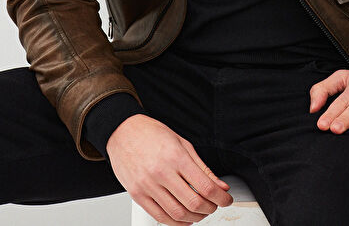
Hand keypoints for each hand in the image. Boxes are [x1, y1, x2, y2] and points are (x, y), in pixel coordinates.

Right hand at [106, 114, 233, 223]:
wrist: (122, 131)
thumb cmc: (151, 134)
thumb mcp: (182, 143)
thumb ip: (202, 167)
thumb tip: (220, 186)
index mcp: (176, 156)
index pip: (205, 186)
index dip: (221, 198)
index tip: (226, 200)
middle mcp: (161, 172)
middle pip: (193, 203)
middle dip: (210, 209)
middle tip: (214, 205)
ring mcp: (148, 185)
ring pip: (177, 214)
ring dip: (195, 218)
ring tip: (200, 212)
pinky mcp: (137, 195)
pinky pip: (159, 217)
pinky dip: (175, 223)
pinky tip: (183, 218)